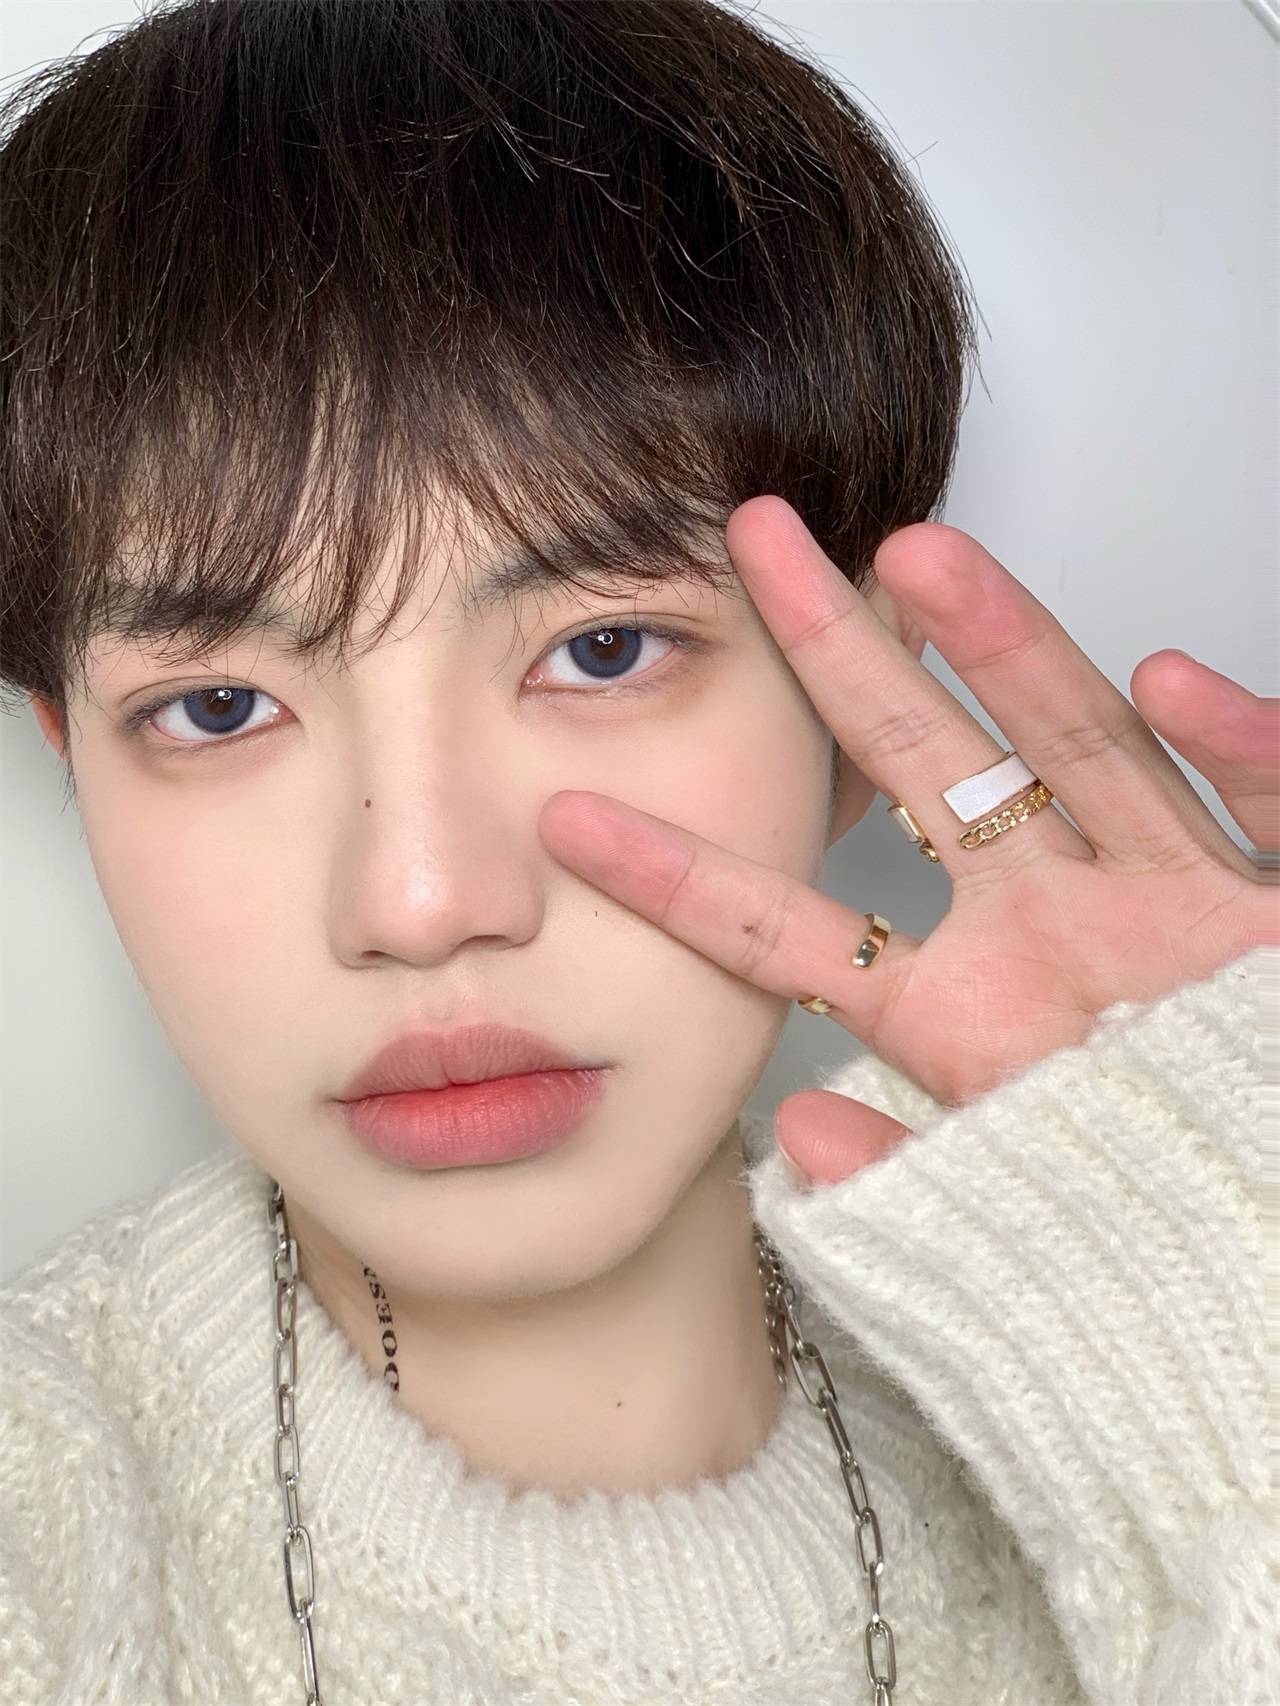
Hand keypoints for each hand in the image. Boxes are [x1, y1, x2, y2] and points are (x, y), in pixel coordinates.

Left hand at [538, 498, 1275, 1184]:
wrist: (1270, 1260)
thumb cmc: (1168, 1240)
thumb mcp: (1016, 1210)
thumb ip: (909, 1173)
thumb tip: (791, 1128)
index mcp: (965, 1011)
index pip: (799, 931)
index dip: (687, 878)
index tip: (568, 824)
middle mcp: (1052, 928)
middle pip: (931, 766)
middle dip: (841, 656)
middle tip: (752, 545)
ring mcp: (1168, 903)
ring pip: (1082, 745)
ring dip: (1009, 648)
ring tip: (921, 556)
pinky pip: (1266, 812)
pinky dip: (1233, 747)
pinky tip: (1167, 678)